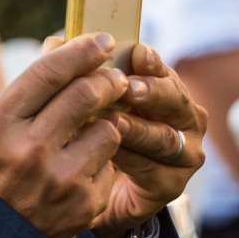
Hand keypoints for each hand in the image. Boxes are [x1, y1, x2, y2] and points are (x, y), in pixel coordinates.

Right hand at [0, 34, 131, 237]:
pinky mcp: (83, 202)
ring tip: (96, 129)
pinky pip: (109, 163)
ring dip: (108, 122)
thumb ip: (23, 93)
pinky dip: (102, 159)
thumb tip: (61, 44)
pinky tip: (84, 167)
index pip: (48, 72)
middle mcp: (27, 150)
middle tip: (114, 76)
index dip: (80, 50)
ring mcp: (58, 178)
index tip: (100, 40)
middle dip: (107, 79)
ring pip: (108, 127)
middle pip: (85, 93)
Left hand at [88, 44, 206, 237]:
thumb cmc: (88, 139)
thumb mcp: (81, 105)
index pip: (161, 70)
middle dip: (152, 92)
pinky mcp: (172, 185)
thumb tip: (54, 41)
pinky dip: (133, 161)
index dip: (150, 61)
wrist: (86, 196)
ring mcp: (184, 153)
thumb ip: (73, 75)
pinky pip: (155, 170)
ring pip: (166, 137)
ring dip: (139, 128)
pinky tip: (112, 154)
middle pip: (174, 100)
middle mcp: (183, 118)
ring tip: (115, 122)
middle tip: (129, 88)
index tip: (135, 52)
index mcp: (165, 89)